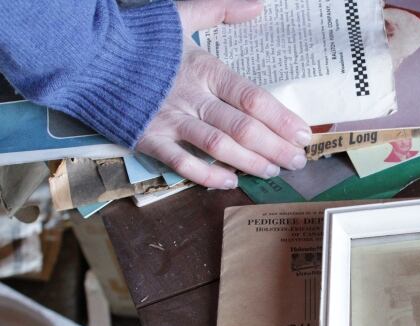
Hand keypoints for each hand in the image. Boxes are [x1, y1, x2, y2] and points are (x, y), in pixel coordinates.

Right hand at [136, 0, 311, 188]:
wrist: (83, 53)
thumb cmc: (137, 37)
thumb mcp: (180, 16)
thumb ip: (220, 10)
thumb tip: (258, 5)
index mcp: (205, 69)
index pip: (253, 99)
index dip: (282, 120)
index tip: (304, 134)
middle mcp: (192, 98)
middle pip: (244, 128)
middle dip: (276, 147)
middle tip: (298, 161)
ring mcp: (170, 121)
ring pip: (220, 149)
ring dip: (251, 163)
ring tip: (274, 171)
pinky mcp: (149, 139)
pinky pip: (183, 164)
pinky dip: (208, 176)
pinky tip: (230, 181)